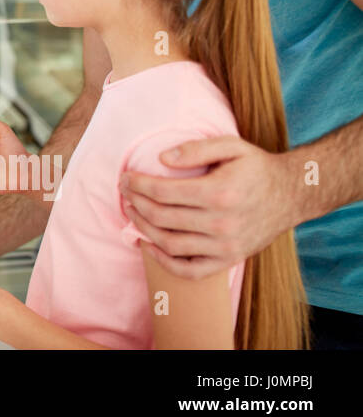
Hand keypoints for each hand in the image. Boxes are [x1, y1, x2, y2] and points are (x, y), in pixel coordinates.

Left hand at [121, 136, 297, 279]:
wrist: (293, 194)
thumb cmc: (257, 167)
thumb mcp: (231, 146)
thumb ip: (196, 149)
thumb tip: (162, 158)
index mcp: (219, 193)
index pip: (163, 192)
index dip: (138, 184)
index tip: (125, 177)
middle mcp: (222, 223)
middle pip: (162, 217)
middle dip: (136, 203)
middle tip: (125, 192)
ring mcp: (226, 246)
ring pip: (171, 244)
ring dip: (144, 229)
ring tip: (132, 213)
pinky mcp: (230, 259)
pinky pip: (190, 270)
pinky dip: (165, 262)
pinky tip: (149, 245)